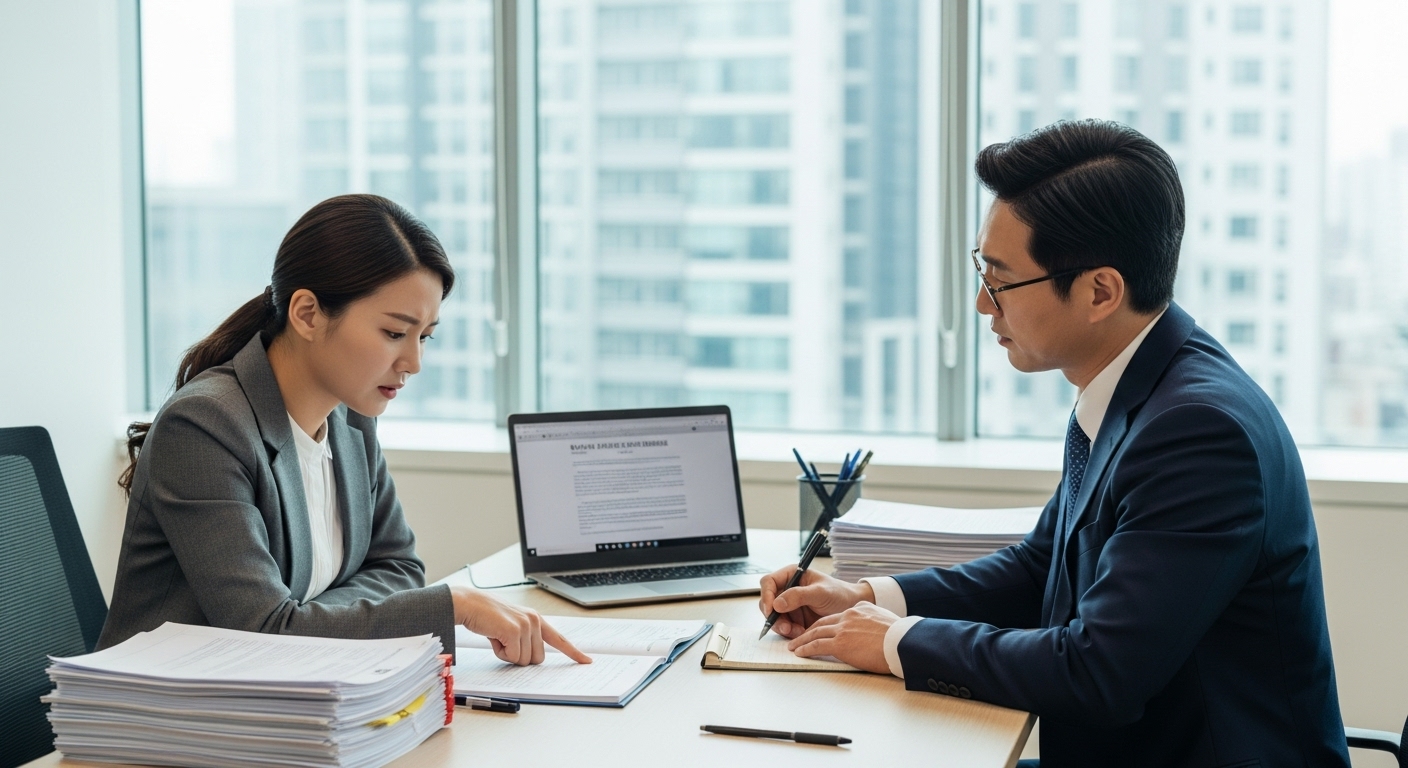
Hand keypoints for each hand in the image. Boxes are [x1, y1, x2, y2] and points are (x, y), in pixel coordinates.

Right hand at [451, 586, 591, 665]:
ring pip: (524, 661)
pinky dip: (500, 653)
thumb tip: (531, 659)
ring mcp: (526, 625)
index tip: (587, 661)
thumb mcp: (511, 625)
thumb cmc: (487, 617)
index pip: (559, 639)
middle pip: (537, 659)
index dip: (573, 652)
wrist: (469, 604)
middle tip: (504, 641)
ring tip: (497, 636)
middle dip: (519, 657)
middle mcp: (535, 620)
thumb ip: (525, 638)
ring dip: (507, 655)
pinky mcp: (514, 631)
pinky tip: (494, 637)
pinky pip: (512, 657)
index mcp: (536, 619)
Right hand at [758, 566, 873, 637]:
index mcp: (791, 575)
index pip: (768, 582)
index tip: (771, 609)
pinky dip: (789, 632)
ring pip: (773, 617)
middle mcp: (787, 589)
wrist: (850, 609)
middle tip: (785, 628)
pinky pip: (783, 627)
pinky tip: (801, 633)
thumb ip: (799, 596)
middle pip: (767, 602)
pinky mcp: (793, 618)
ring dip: (782, 627)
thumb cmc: (839, 594)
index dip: (766, 595)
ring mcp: (789, 605)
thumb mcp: (820, 592)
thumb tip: (776, 603)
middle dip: (774, 617)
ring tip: (797, 632)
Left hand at [786, 601, 897, 674]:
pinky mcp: (840, 644)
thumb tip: (872, 632)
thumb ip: (873, 623)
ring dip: (802, 640)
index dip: (826, 624)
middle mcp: (849, 616)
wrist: (904, 643)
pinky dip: (806, 649)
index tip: (819, 629)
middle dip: (809, 630)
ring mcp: (843, 629)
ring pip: (816, 633)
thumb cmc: (901, 638)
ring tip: (794, 646)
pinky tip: (799, 652)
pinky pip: (817, 646)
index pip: (837, 617)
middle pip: (822, 622)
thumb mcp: (885, 621)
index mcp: (860, 609)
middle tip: (800, 637)